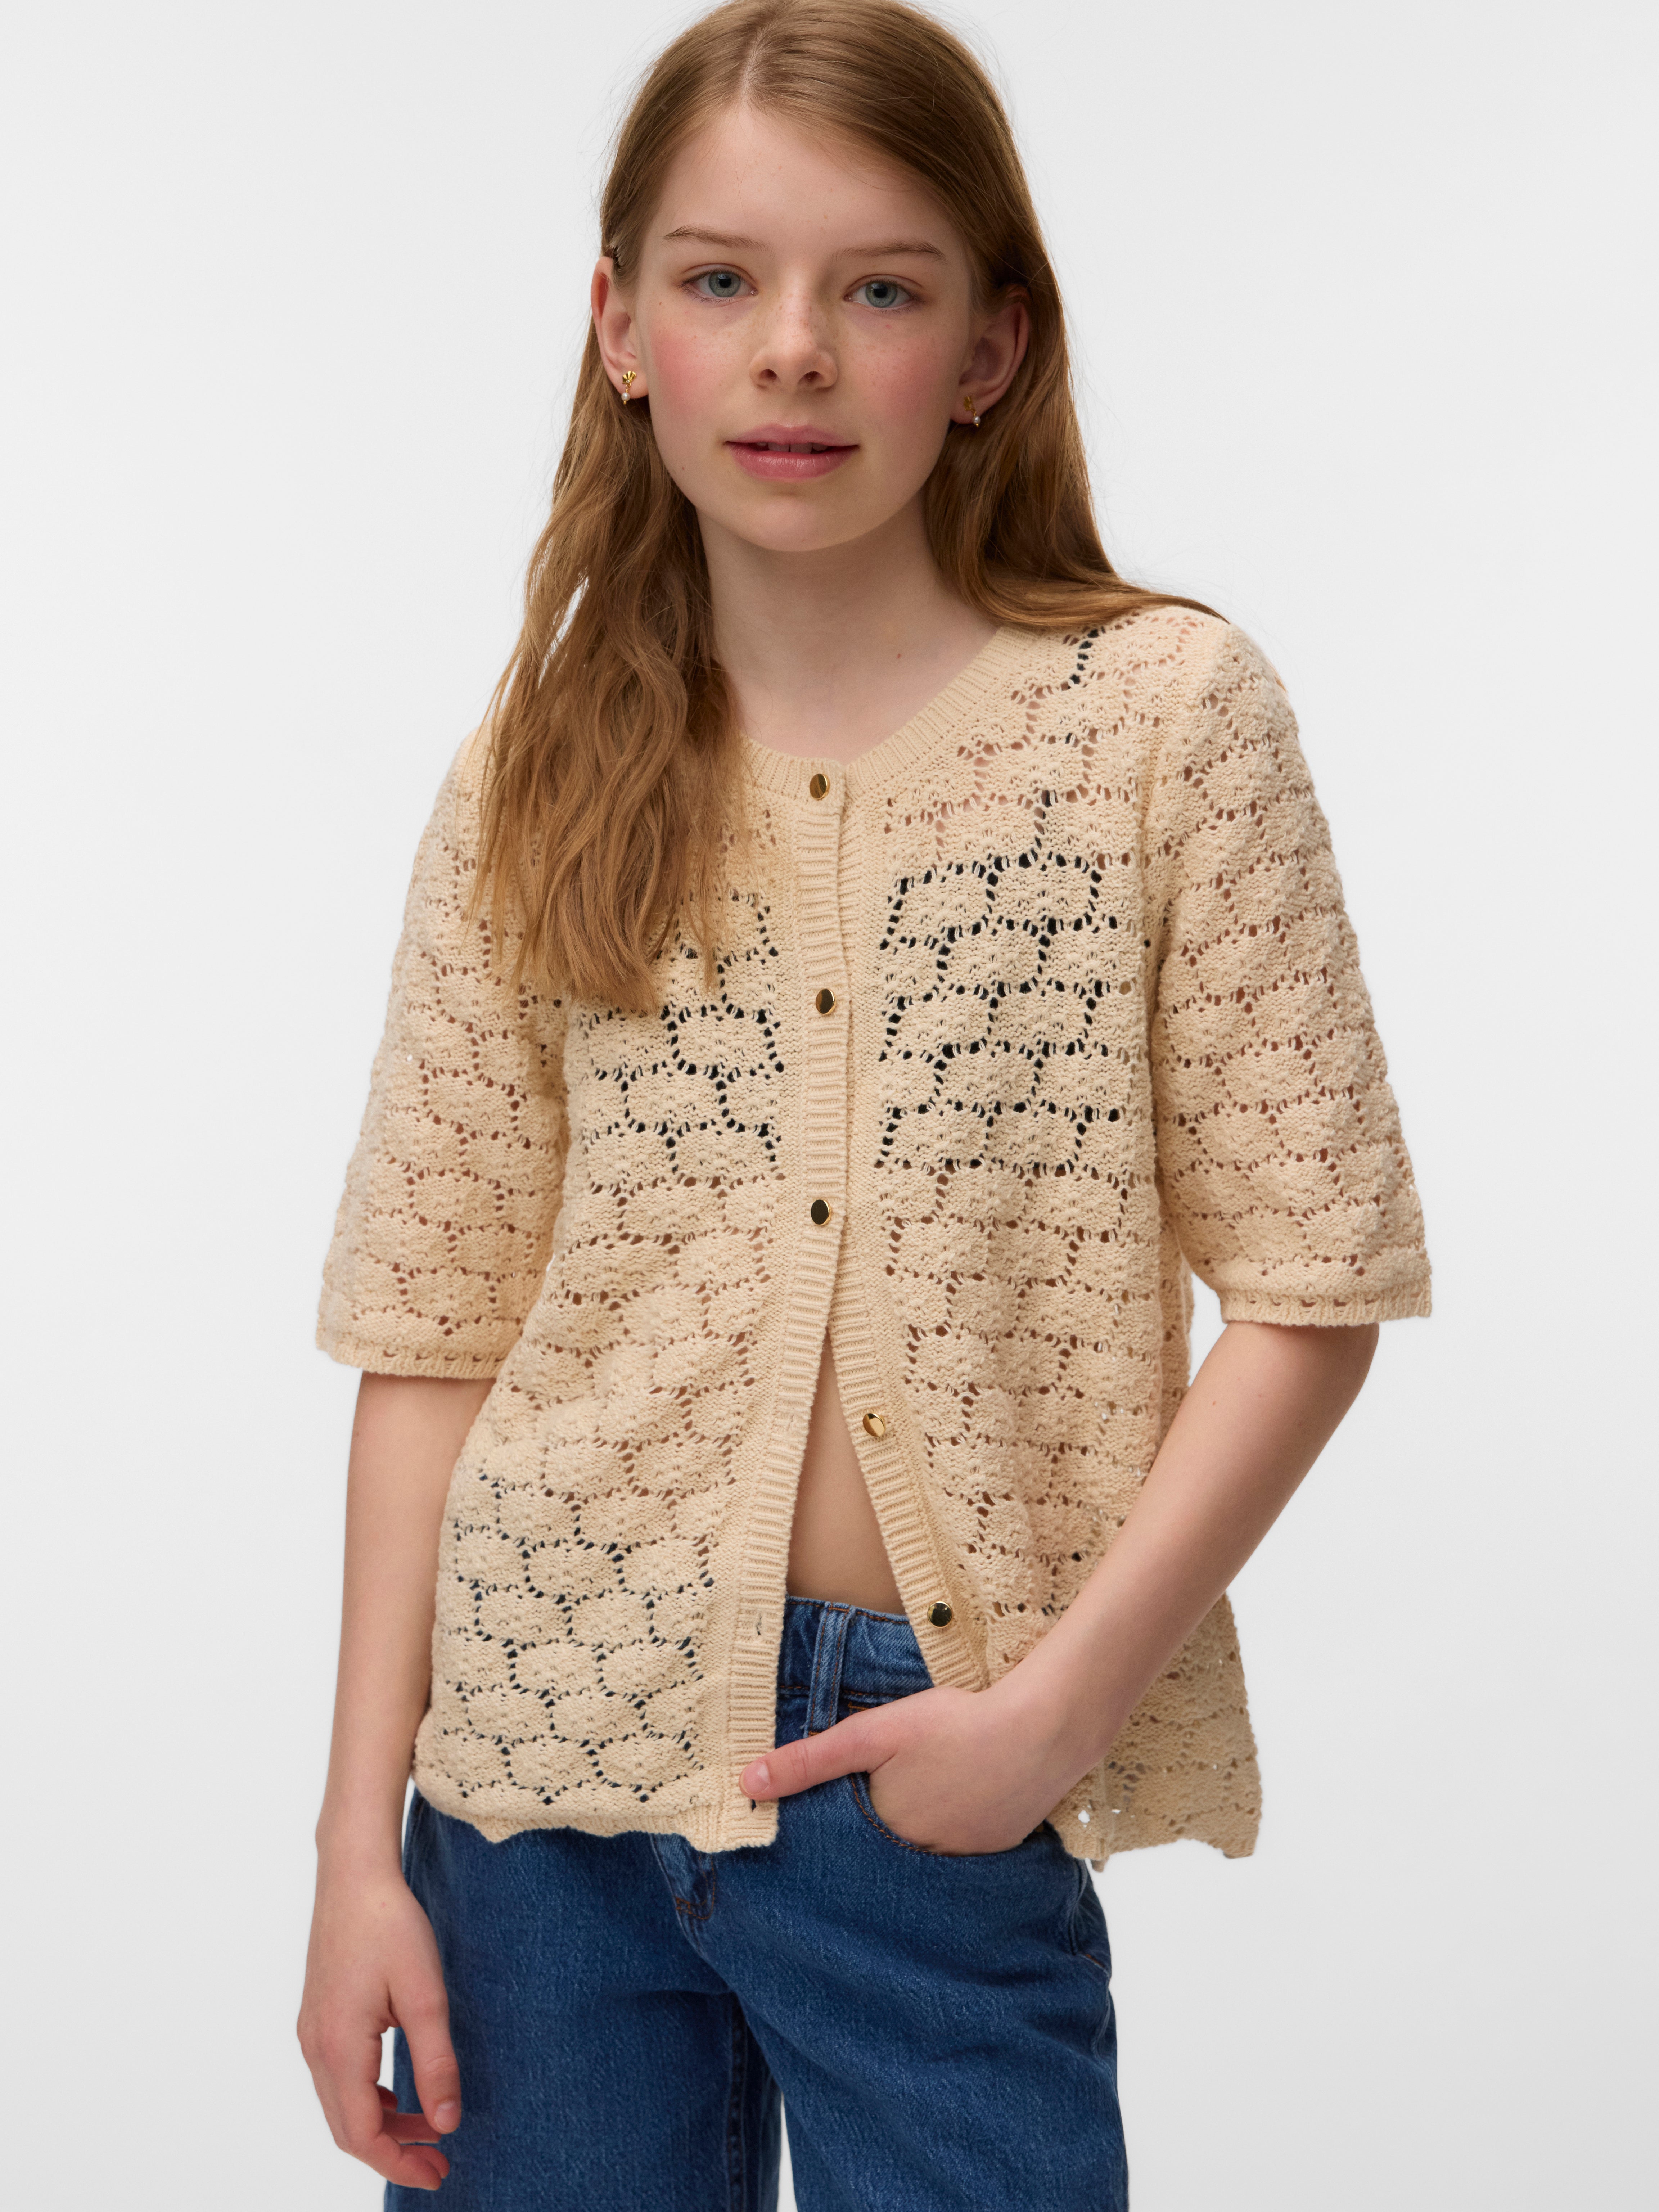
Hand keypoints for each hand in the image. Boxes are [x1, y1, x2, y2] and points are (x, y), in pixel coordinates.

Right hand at [298, 1864, 460, 2191]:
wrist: (354, 1874)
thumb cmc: (390, 1925)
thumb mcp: (425, 1994)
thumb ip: (435, 2062)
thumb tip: (447, 2123)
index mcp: (339, 2047)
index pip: (362, 2135)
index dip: (399, 2162)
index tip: (439, 2174)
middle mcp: (316, 2047)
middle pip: (348, 2128)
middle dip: (393, 2152)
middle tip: (440, 2164)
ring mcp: (312, 2032)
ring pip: (341, 2105)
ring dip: (383, 2125)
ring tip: (430, 2129)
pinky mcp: (319, 2018)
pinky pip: (338, 2078)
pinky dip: (368, 2098)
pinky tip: (399, 2095)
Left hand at [739, 1677, 1091, 1856]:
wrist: (1042, 1732)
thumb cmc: (954, 1726)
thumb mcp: (873, 1734)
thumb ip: (811, 1759)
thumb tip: (747, 1783)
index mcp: (885, 1836)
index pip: (843, 1845)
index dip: (830, 1828)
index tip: (822, 1815)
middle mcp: (920, 1861)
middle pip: (881, 1853)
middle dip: (870, 1836)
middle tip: (879, 1795)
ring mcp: (963, 1861)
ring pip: (919, 1852)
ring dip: (911, 1833)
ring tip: (917, 1796)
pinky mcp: (995, 1850)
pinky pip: (957, 1851)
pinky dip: (949, 1829)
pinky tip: (955, 1800)